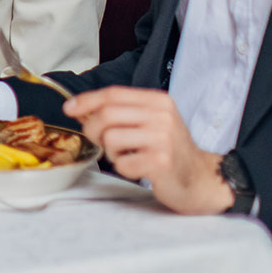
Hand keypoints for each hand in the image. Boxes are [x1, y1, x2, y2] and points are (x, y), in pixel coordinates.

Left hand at [63, 86, 231, 213]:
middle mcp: (162, 116)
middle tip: (100, 141)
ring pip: (111, 139)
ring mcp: (163, 139)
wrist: (202, 179)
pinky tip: (139, 168)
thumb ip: (121, 112)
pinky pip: (122, 163)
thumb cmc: (170, 150)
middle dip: (93, 129)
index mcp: (159, 101)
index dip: (86, 100)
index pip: (113, 94)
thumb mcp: (150, 122)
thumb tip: (79, 108)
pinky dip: (124, 168)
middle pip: (107, 115)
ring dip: (112, 152)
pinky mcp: (160, 162)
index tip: (69, 108)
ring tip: (128, 155)